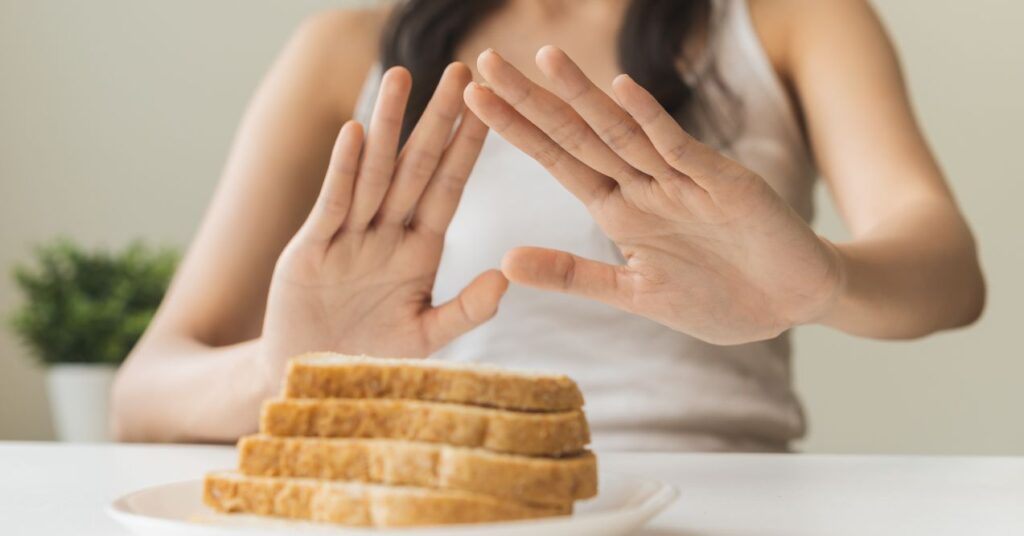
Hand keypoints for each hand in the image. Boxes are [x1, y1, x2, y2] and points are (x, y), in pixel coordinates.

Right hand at [261, 63, 506, 380]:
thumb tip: (504, 276)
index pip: (449, 188)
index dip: (467, 147)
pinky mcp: (312, 249)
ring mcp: (350, 237)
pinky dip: (344, 170)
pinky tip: (357, 133)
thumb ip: (465, 310)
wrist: (312, 379)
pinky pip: (333, 203)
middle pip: (417, 167)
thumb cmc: (372, 359)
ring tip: (402, 77)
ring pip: (375, 173)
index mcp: (420, 250)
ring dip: (389, 126)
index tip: (489, 107)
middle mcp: (388, 233)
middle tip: (459, 70)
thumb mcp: (425, 338)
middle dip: (437, 120)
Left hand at [465, 47, 843, 344]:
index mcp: (619, 210)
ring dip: (583, 96)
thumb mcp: (634, 295)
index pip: (557, 160)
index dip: (516, 130)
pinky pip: (681, 148)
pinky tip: (621, 90)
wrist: (793, 302)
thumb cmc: (719, 298)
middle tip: (484, 62)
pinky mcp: (723, 183)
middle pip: (578, 135)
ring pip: (623, 131)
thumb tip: (503, 261)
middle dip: (531, 100)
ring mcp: (683, 180)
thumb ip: (573, 275)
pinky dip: (652, 121)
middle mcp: (644, 185)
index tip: (472, 100)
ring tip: (543, 59)